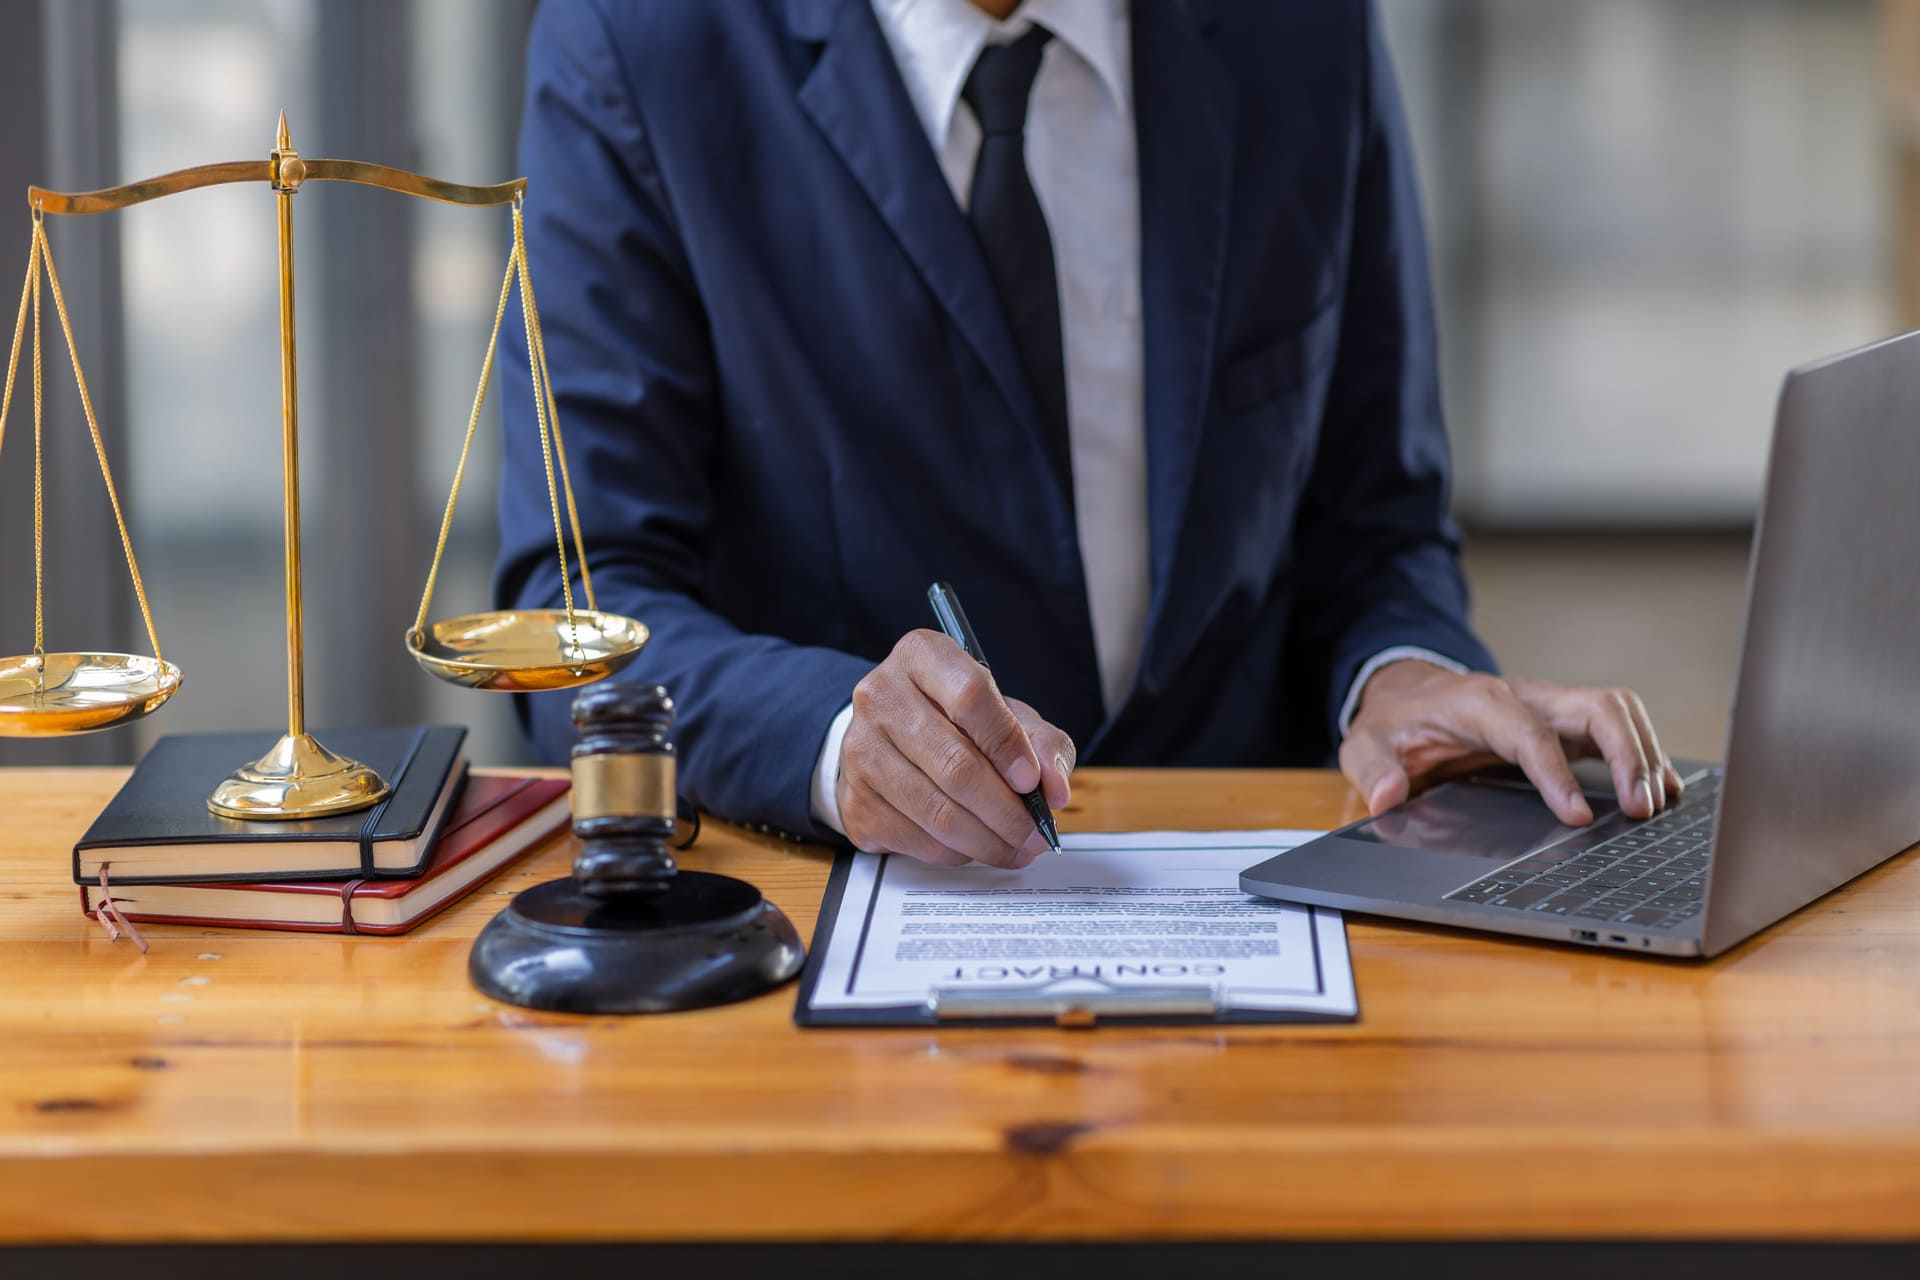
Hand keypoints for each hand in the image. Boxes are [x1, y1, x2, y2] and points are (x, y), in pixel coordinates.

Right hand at [835, 630, 1075, 866]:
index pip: (970, 696)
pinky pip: (917, 839)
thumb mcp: (1004, 713)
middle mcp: (882, 697)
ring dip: (988, 841)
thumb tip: (1054, 789)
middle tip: (1036, 833)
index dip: (1008, 744)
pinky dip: (957, 852)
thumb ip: (1040, 741)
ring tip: (1017, 847)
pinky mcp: (855, 800)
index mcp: (922, 657)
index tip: (1033, 781)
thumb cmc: (953, 720)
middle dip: (1007, 811)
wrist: (887, 738)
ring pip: (937, 812)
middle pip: (955, 764)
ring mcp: (860, 750)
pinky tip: (975, 846)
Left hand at [1340, 661, 1683, 825]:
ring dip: (1645, 754)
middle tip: (1641, 811)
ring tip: (1656, 807)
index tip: (1577, 817)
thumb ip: (1372, 768)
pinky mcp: (1564, 720)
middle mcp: (1524, 695)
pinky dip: (1644, 753)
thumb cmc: (1393, 722)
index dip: (1558, 774)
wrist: (1406, 694)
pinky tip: (1661, 790)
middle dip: (1626, 756)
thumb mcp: (1364, 743)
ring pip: (1616, 710)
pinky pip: (1617, 725)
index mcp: (1478, 702)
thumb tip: (1388, 797)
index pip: (1529, 733)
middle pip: (1596, 707)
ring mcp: (1549, 704)